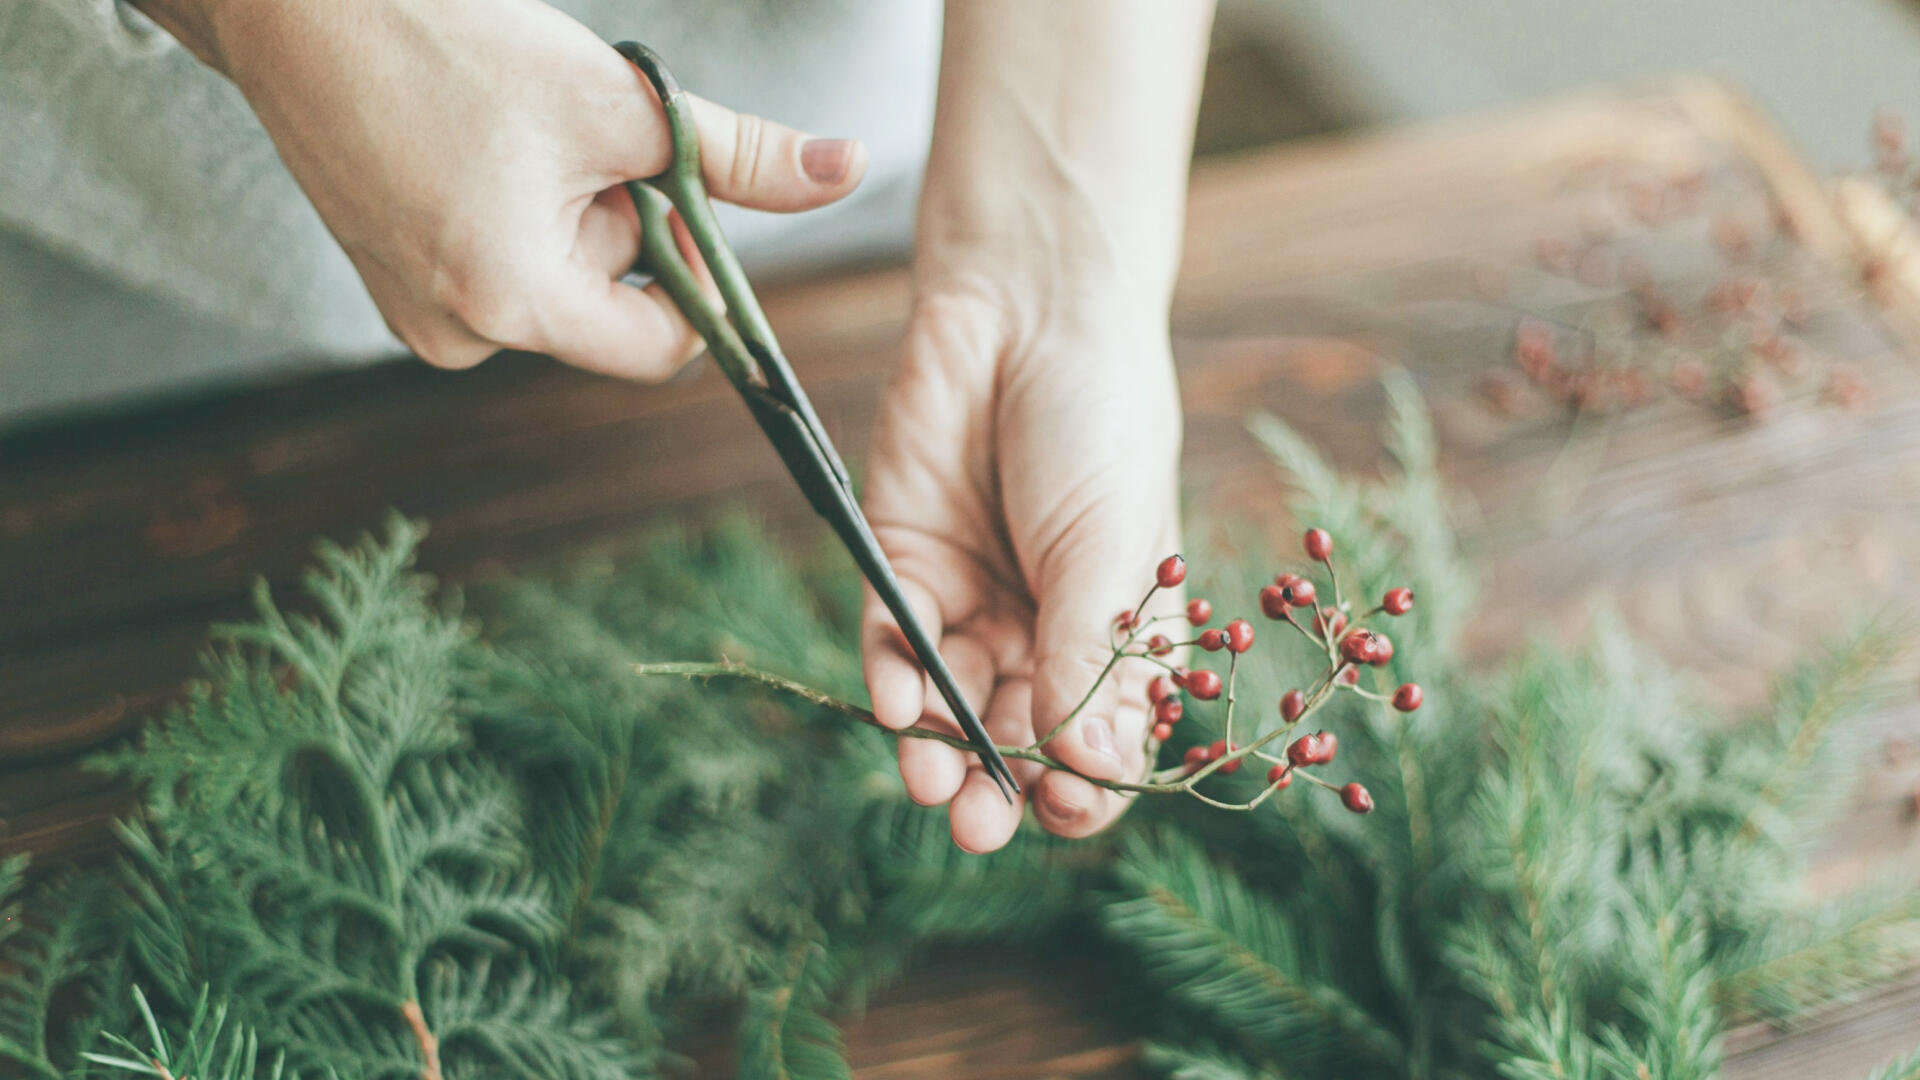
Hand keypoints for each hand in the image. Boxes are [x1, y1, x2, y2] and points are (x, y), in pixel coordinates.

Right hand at [148, 0, 865, 375]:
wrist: (296, 11)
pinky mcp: (394, 287)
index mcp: (512, 303)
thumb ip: (737, 158)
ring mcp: (417, 318)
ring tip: (513, 140)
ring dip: (570, 217)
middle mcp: (457, 336)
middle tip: (577, 141)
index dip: (695, 277)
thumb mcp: (620, 104)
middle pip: (609, 308)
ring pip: (558, 284)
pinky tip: (478, 154)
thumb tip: (846, 169)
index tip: (681, 197)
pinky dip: (520, 219)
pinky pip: (503, 270)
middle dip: (620, 227)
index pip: (661, 347)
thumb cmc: (450, 42)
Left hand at [860, 272, 1182, 852]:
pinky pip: (893, 644)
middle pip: (1017, 738)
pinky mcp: (902, 567)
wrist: (1027, 315)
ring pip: (949, 705)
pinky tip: (898, 708)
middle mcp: (1042, 632)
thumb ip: (1090, 655)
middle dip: (1000, 787)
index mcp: (1118, 636)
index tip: (1068, 808)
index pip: (1102, 740)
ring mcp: (970, 603)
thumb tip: (1092, 770)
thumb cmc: (1100, 427)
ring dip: (939, 751)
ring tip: (934, 785)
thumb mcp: (1110, 547)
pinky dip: (894, 681)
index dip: (1087, 786)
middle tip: (983, 825)